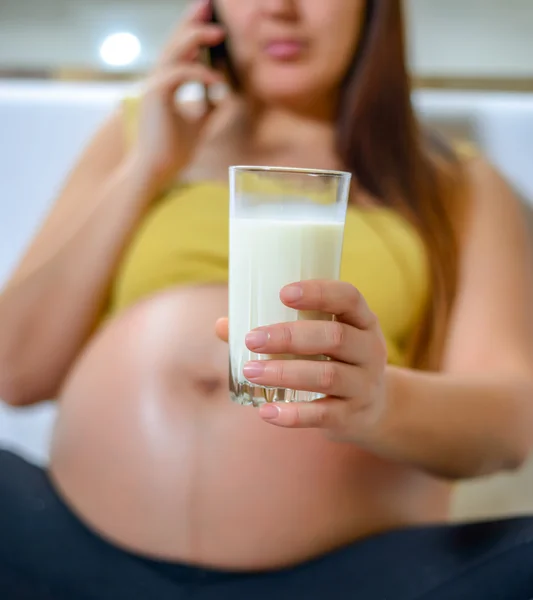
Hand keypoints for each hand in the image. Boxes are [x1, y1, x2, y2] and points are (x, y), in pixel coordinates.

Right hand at [132, 0, 225, 191]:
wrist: (157, 171)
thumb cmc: (174, 150)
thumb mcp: (200, 123)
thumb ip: (209, 104)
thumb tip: (224, 91)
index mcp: (166, 83)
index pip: (180, 50)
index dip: (192, 29)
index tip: (209, 15)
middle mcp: (158, 80)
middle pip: (175, 40)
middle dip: (192, 20)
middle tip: (209, 2)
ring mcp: (154, 86)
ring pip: (174, 51)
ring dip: (196, 38)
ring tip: (219, 33)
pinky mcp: (156, 97)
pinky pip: (179, 74)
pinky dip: (199, 74)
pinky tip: (216, 81)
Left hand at [216, 280, 388, 443]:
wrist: (373, 410)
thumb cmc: (333, 362)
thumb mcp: (318, 342)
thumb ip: (276, 331)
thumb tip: (222, 325)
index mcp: (362, 321)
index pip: (349, 298)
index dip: (319, 292)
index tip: (283, 293)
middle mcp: (369, 350)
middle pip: (335, 337)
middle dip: (290, 337)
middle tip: (252, 339)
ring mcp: (364, 385)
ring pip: (328, 376)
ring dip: (286, 373)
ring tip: (250, 371)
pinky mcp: (352, 416)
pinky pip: (324, 415)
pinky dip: (294, 415)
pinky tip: (266, 412)